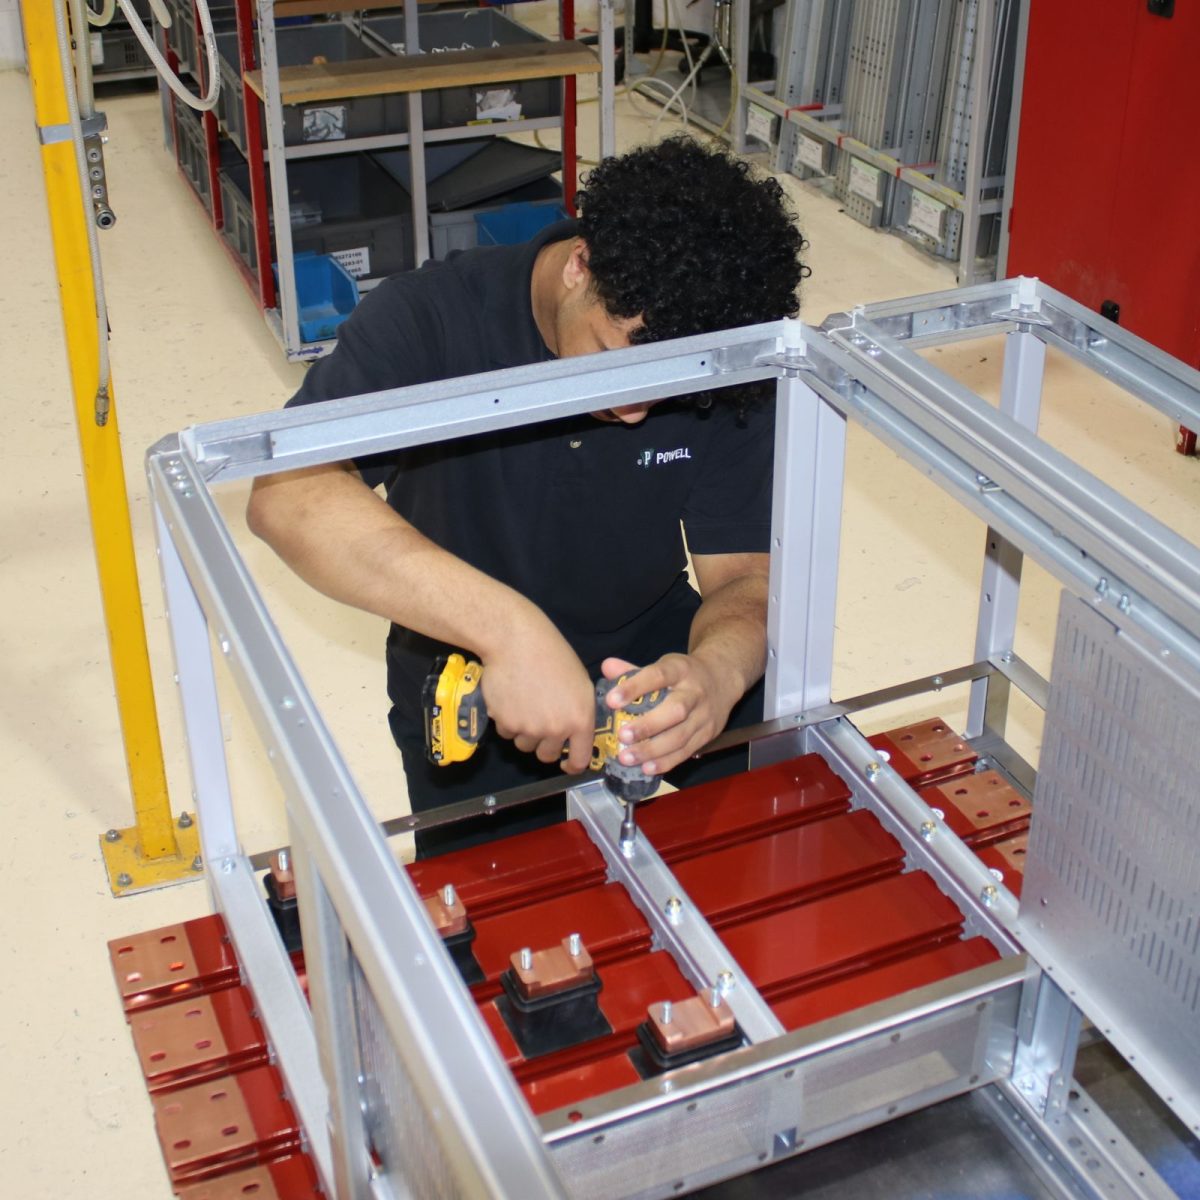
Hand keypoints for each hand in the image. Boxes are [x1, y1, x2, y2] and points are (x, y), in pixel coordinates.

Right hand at [480, 617, 595, 772]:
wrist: (515, 641)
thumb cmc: (552, 654)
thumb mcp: (579, 683)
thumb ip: (579, 712)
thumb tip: (575, 733)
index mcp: (580, 719)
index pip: (579, 760)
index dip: (572, 765)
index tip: (566, 763)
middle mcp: (556, 729)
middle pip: (547, 755)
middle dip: (543, 745)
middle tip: (540, 724)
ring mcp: (529, 728)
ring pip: (525, 744)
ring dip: (524, 732)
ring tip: (524, 703)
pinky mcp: (506, 723)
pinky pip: (507, 732)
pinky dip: (506, 720)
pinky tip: (510, 698)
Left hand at [600, 652, 739, 778]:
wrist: (722, 679)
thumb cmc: (683, 675)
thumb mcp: (664, 666)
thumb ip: (634, 670)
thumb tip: (607, 667)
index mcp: (680, 670)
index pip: (658, 675)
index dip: (634, 687)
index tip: (611, 700)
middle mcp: (695, 692)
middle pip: (675, 710)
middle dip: (647, 725)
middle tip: (622, 735)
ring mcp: (704, 715)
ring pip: (680, 735)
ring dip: (653, 750)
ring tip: (627, 757)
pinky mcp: (708, 734)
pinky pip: (687, 751)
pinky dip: (667, 761)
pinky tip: (647, 768)